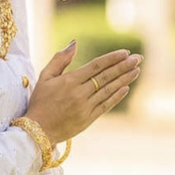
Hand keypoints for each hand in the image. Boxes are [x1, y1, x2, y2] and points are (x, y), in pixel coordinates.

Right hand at [25, 41, 141, 143]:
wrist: (37, 131)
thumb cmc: (40, 101)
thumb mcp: (45, 76)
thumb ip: (60, 59)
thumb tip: (74, 43)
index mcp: (69, 81)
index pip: (96, 66)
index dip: (112, 58)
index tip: (125, 52)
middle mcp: (79, 93)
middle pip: (106, 76)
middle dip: (123, 66)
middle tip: (138, 58)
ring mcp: (85, 107)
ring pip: (108, 90)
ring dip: (124, 79)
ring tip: (136, 70)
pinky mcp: (88, 119)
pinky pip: (106, 105)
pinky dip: (116, 96)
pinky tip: (126, 88)